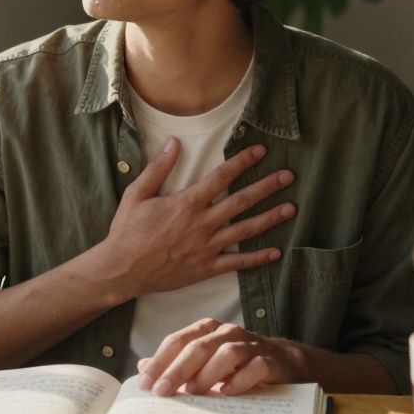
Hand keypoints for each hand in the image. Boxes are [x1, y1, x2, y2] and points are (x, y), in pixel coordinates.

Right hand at [93, 138, 295, 300]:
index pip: (221, 177)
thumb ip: (158, 168)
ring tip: (290, 208)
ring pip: (245, 230)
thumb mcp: (137, 194)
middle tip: (288, 176)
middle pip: (242, 201)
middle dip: (267, 186)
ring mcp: (207, 247)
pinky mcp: (206, 268)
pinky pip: (237, 263)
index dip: (242, 162)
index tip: (260, 151)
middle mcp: (202, 223)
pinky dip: (257, 258)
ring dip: (270, 218)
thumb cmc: (127, 231)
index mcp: (187, 203)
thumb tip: (174, 143)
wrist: (122, 270)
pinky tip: (275, 252)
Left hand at [137, 319, 304, 395]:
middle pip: (198, 347)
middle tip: (162, 392)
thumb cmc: (237, 363)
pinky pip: (255, 367)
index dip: (160, 361)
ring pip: (226, 353)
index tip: (145, 384)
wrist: (284, 362)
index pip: (178, 341)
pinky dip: (240, 380)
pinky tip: (227, 393)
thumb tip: (142, 368)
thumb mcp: (204, 361)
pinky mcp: (271, 360)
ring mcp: (251, 345)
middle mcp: (227, 333)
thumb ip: (175, 363)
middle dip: (177, 369)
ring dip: (207, 374)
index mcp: (208, 330)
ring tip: (193, 392)